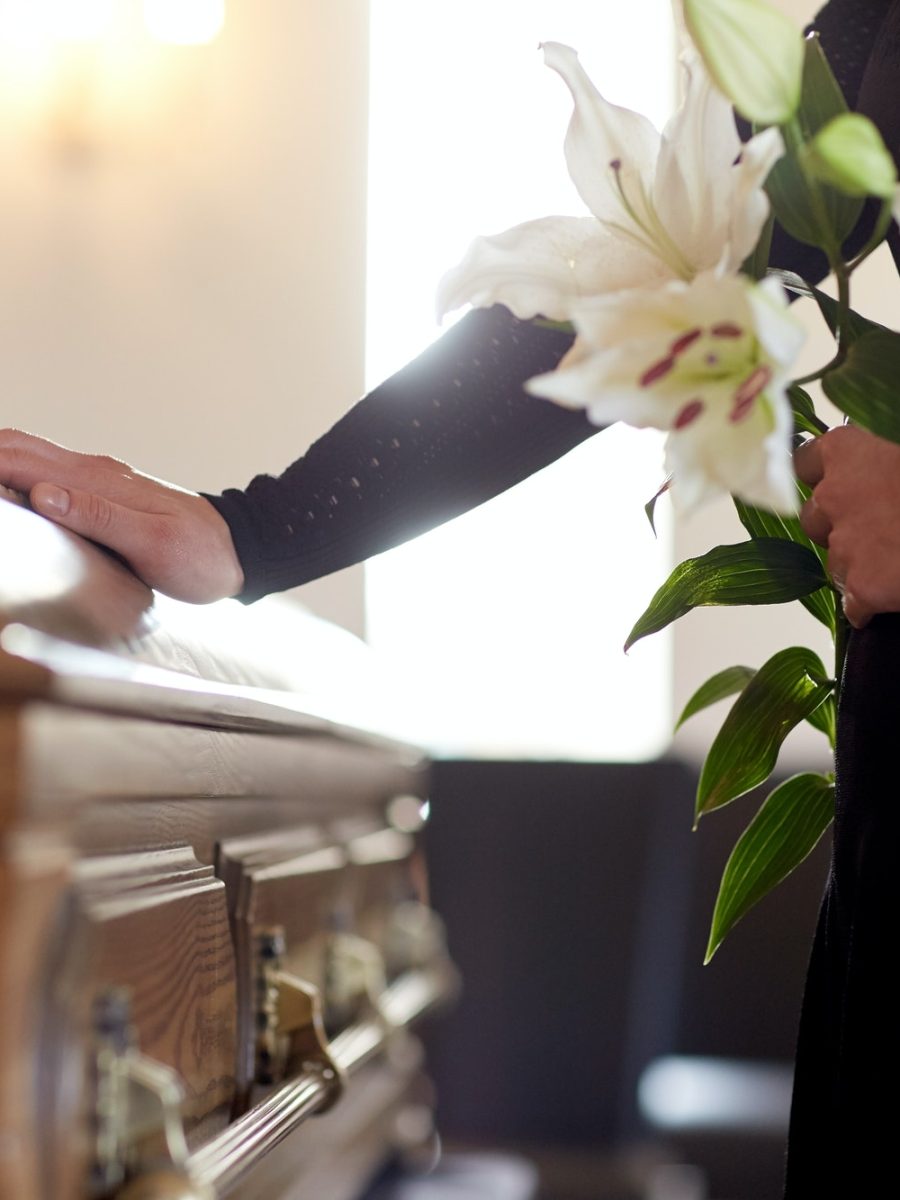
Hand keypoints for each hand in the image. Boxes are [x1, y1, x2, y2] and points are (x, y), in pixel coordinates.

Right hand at [0, 429, 243, 602]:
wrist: (237, 552)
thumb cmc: (200, 555)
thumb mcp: (153, 543)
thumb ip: (99, 517)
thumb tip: (41, 494)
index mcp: (98, 480)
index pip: (20, 457)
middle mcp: (93, 472)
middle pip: (18, 448)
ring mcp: (98, 482)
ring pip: (32, 460)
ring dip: (1, 468)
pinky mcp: (104, 497)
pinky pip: (50, 478)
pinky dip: (19, 481)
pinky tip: (13, 502)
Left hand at [795, 424, 899, 628]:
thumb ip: (887, 454)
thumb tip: (884, 467)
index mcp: (848, 450)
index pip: (806, 462)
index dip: (824, 475)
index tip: (840, 482)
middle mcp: (834, 496)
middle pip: (815, 517)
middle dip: (840, 525)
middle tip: (881, 527)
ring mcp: (845, 545)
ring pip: (835, 561)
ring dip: (858, 563)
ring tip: (896, 559)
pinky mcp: (863, 587)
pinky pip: (854, 603)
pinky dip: (870, 603)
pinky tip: (895, 595)